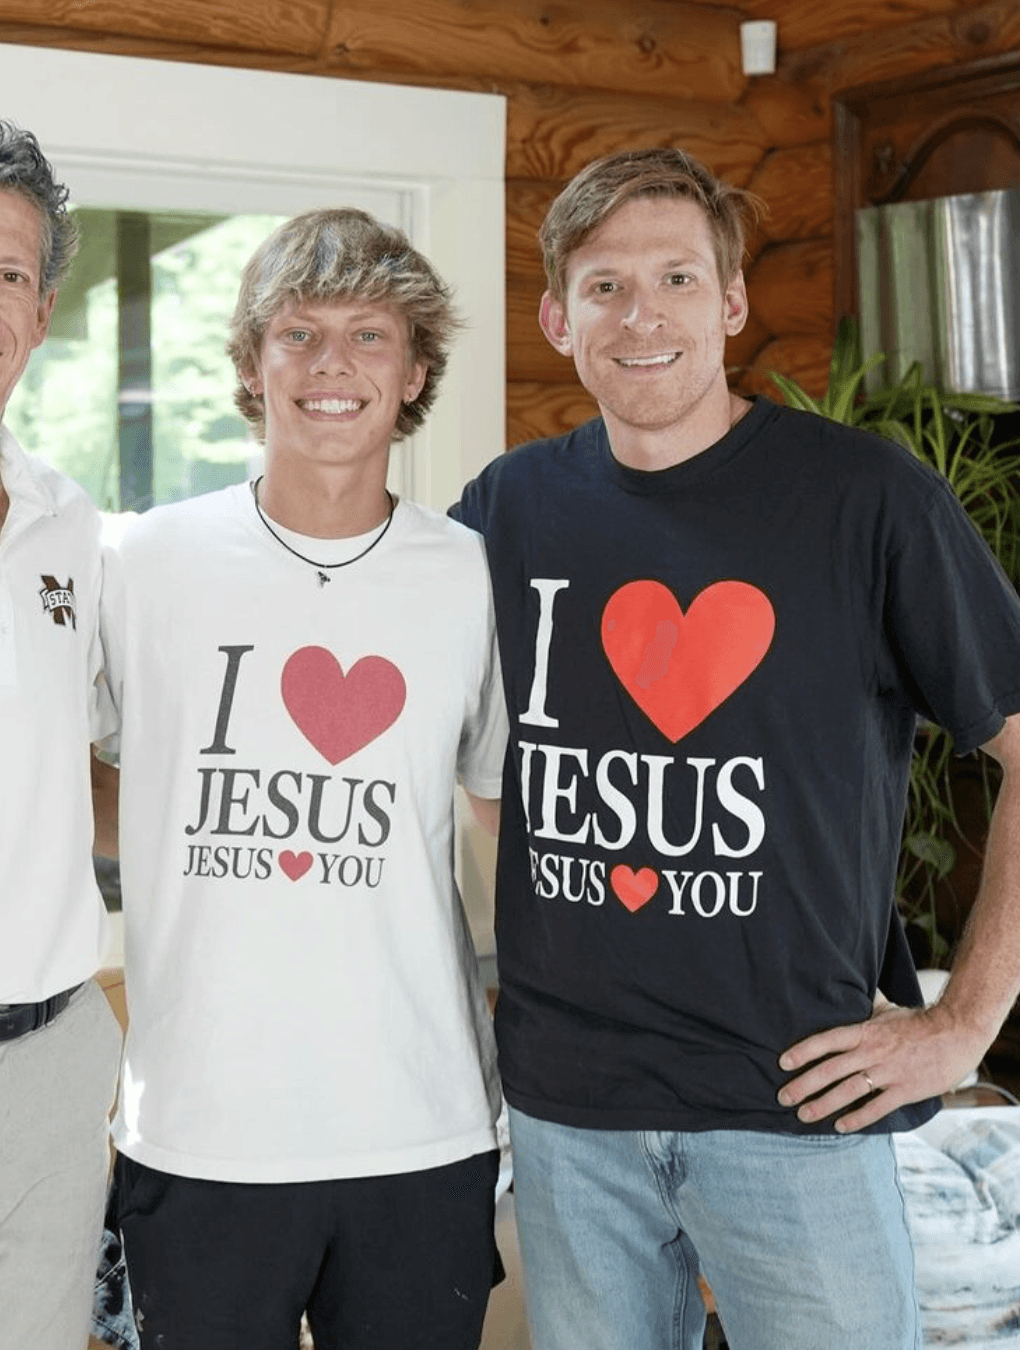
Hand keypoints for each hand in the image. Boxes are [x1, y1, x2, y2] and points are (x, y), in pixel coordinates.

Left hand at [776, 999, 986, 1131]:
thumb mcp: (887, 1010)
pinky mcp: (905, 1090)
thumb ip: (865, 1010)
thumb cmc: (919, 1022)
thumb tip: (846, 993)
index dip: (803, 1051)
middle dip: (803, 1085)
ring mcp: (888, 1072)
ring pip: (848, 1091)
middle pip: (830, 1070)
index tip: (783, 1063)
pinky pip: (876, 1107)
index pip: (827, 1040)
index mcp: (865, 1031)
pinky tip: (840, 1127)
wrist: (956, 1032)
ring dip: (823, 1105)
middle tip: (783, 1097)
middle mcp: (872, 1051)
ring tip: (803, 1115)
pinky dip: (857, 1118)